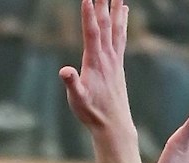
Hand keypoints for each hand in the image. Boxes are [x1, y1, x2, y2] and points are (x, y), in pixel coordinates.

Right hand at [59, 0, 134, 135]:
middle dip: (104, 3)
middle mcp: (108, 57)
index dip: (88, 14)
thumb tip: (63, 71)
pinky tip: (124, 13)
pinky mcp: (118, 64)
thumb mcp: (78, 100)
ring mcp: (115, 59)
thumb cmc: (92, 113)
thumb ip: (72, 84)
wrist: (113, 124)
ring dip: (117, 7)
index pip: (92, 32)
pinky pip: (121, 36)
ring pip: (116, 27)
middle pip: (106, 24)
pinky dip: (122, 21)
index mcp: (96, 62)